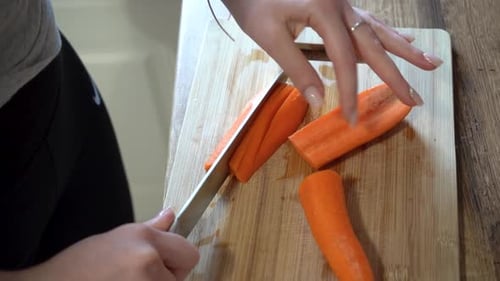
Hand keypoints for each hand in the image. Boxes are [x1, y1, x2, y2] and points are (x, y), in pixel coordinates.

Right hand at [26, 208, 198, 280]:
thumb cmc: (77, 267)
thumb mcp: (116, 237)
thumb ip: (150, 229)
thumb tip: (169, 215)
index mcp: (144, 240)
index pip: (188, 253)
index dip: (177, 259)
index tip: (165, 262)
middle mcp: (147, 261)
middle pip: (180, 276)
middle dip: (165, 276)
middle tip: (135, 275)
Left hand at [223, 0, 442, 123]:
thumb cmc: (253, 3)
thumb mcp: (270, 36)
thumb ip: (297, 67)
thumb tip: (318, 101)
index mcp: (324, 12)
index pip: (344, 60)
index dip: (349, 91)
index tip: (351, 117)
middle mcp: (341, 6)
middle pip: (373, 44)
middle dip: (396, 74)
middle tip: (416, 99)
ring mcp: (342, 3)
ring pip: (379, 29)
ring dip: (404, 49)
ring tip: (430, 63)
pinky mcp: (338, 4)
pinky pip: (369, 21)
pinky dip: (387, 34)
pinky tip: (402, 39)